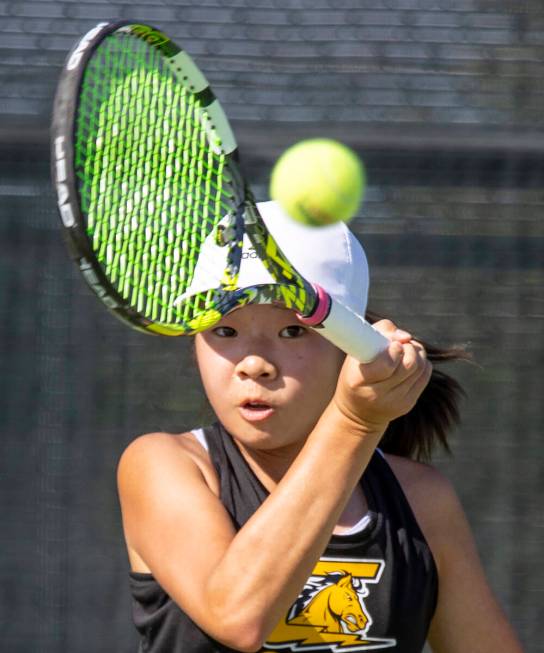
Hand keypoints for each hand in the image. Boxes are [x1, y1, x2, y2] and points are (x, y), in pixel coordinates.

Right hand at [332, 319, 431, 434]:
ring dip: (417, 353)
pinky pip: (425, 375)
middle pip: (409, 364)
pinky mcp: (408, 404)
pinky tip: (410, 362)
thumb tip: (406, 336)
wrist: (358, 411)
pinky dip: (422, 363)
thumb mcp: (356, 352)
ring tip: (406, 350)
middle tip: (401, 344)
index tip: (393, 344)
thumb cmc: (355, 373)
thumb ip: (379, 333)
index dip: (395, 350)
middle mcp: (376, 395)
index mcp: (358, 380)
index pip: (386, 364)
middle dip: (410, 348)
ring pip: (420, 368)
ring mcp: (394, 402)